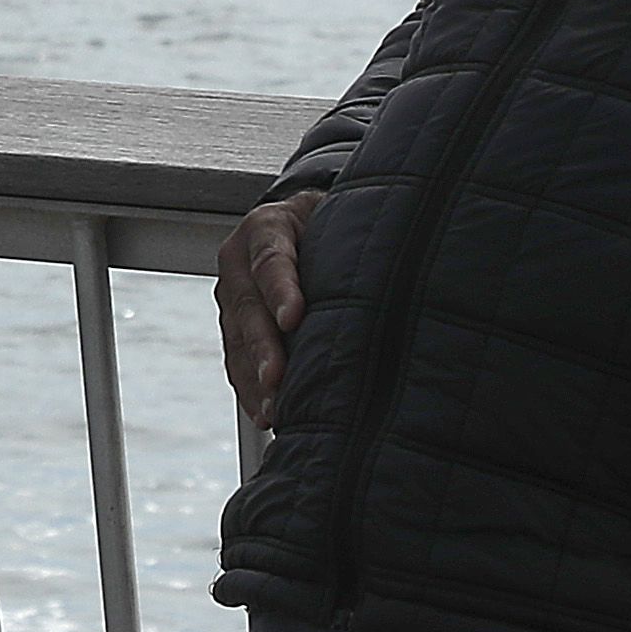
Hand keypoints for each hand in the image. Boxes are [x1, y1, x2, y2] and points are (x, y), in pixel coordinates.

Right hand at [218, 192, 325, 423]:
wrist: (299, 224)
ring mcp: (231, 295)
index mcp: (266, 227)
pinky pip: (235, 359)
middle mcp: (238, 261)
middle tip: (277, 378)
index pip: (270, 257)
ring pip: (237, 339)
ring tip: (273, 409)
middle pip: (248, 306)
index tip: (293, 319)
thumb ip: (348, 239)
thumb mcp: (335, 218)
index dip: (280, 290)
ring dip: (254, 377)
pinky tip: (265, 413)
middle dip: (262, 346)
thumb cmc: (326, 223)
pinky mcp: (232, 325)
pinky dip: (249, 388)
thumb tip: (399, 271)